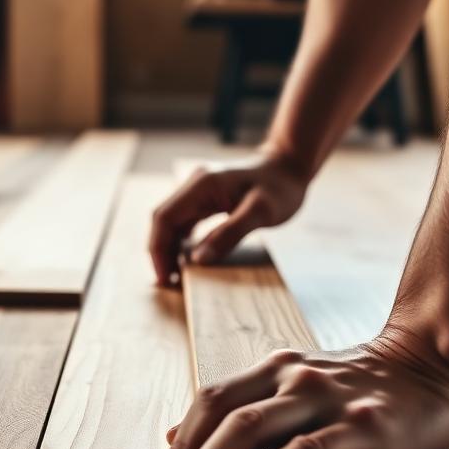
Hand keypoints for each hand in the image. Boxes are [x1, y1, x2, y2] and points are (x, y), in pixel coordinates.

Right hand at [148, 150, 308, 285]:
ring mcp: (199, 190)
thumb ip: (229, 234)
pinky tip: (186, 259)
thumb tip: (197, 260)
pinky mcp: (206, 198)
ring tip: (174, 276)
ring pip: (171, 222)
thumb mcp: (261, 212)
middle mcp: (195, 184)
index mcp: (202, 184)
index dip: (159, 249)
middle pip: (163, 220)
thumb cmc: (280, 187)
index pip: (165, 218)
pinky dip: (181, 241)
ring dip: (168, 248)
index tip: (165, 277)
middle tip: (167, 282)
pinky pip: (185, 221)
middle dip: (160, 252)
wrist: (290, 166)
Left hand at [154, 326, 448, 448]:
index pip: (211, 402)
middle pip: (222, 416)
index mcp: (274, 369)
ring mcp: (325, 399)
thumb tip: (176, 437)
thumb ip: (246, 409)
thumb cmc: (362, 390)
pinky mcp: (359, 426)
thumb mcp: (296, 390)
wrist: (433, 365)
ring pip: (251, 431)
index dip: (182, 444)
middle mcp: (292, 377)